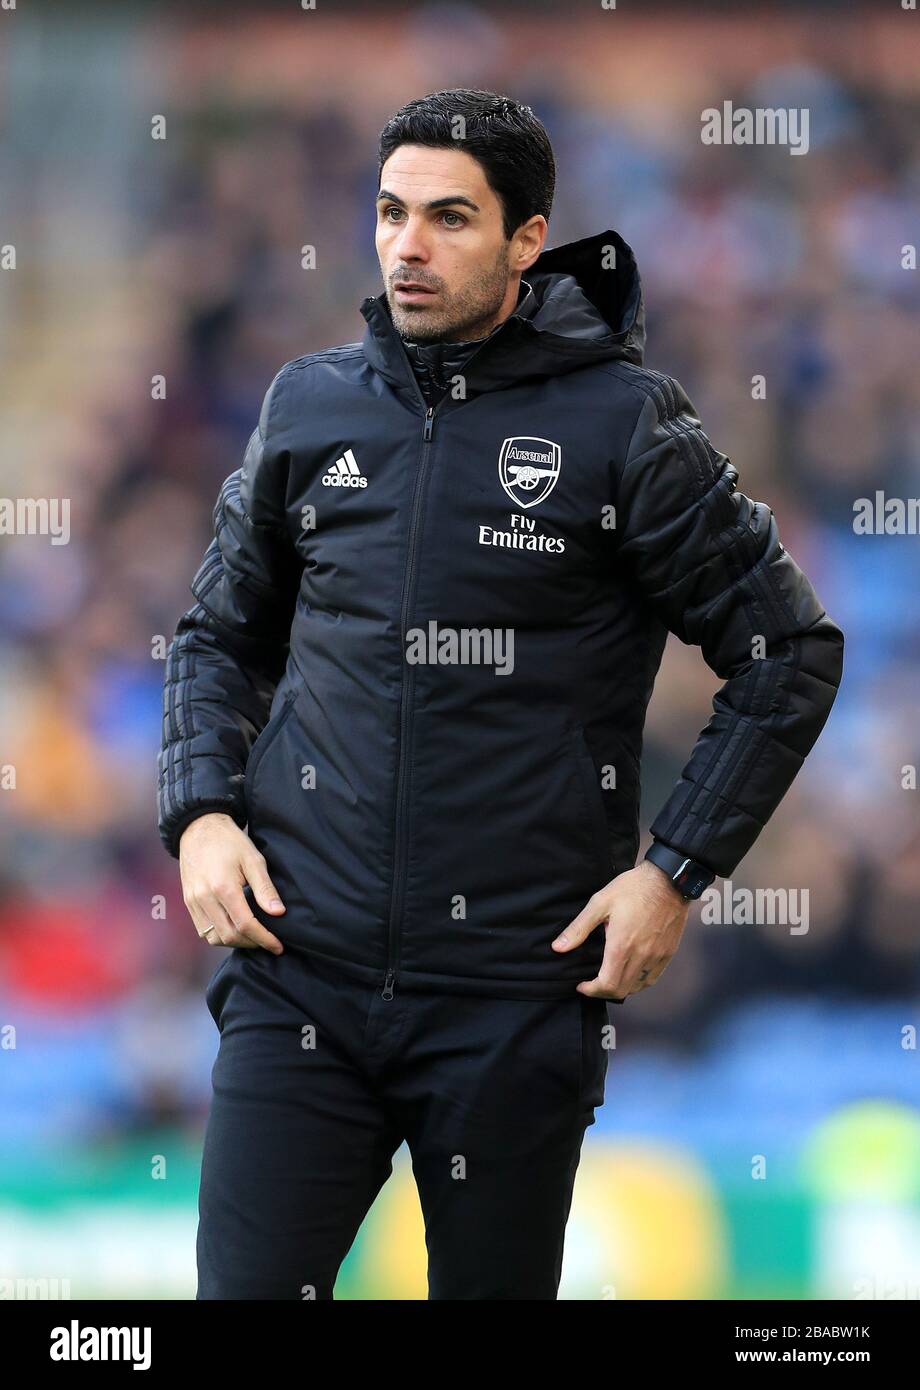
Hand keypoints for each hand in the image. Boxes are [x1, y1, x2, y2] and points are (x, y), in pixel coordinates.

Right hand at [179, 812, 285, 952]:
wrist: (199, 828)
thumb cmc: (230, 842)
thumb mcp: (254, 859)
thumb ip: (265, 888)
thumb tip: (279, 913)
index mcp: (223, 887)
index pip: (245, 925)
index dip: (264, 939)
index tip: (279, 946)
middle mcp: (204, 898)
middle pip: (229, 936)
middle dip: (252, 943)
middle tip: (269, 941)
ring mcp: (193, 902)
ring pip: (214, 937)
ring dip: (235, 941)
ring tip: (253, 935)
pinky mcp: (188, 902)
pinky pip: (203, 930)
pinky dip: (220, 935)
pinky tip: (235, 928)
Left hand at [551, 859, 689, 999]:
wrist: (669, 880)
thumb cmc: (632, 888)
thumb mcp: (600, 902)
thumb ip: (579, 928)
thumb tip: (558, 948)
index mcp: (621, 945)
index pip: (606, 984)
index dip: (591, 990)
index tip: (581, 985)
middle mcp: (640, 956)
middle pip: (621, 990)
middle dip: (602, 992)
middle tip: (591, 984)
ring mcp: (656, 956)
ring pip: (637, 987)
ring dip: (620, 988)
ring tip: (609, 978)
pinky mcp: (668, 953)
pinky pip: (652, 978)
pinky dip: (638, 983)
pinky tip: (630, 974)